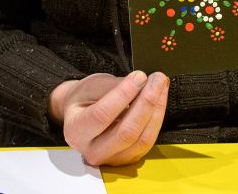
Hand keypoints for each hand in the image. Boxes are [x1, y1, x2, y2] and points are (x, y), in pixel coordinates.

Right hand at [49, 71, 168, 166]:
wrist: (80, 117)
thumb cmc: (83, 100)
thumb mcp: (90, 86)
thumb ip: (113, 87)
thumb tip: (141, 83)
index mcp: (75, 130)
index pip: (102, 115)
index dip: (123, 95)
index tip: (139, 76)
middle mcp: (92, 151)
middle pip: (126, 132)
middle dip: (146, 102)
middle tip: (157, 79)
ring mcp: (111, 159)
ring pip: (141, 139)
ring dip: (156, 110)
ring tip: (161, 86)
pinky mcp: (128, 159)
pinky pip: (148, 142)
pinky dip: (157, 119)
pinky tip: (160, 99)